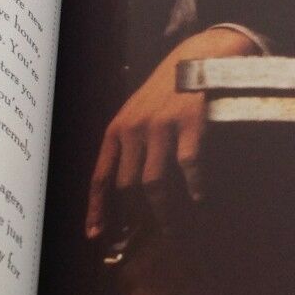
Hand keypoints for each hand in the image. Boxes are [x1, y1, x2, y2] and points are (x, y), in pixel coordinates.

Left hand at [85, 27, 262, 241]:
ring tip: (173, 232)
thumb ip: (129, 146)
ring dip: (164, 213)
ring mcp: (161, 124)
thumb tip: (125, 192)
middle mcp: (133, 127)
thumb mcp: (137, 113)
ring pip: (154, 182)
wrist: (197, 57)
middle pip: (127, 185)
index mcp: (117, 128)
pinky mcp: (189, 121)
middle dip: (136, 218)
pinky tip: (199, 198)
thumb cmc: (166, 91)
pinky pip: (188, 165)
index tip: (94, 235)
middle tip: (148, 237)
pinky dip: (194, 187)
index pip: (100, 176)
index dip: (96, 208)